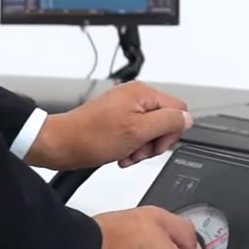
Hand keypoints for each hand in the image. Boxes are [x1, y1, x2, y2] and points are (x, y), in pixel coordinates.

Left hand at [29, 82, 190, 169]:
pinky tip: (121, 155)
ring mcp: (125, 109)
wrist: (60, 145)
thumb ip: (167, 122)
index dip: (171, 131)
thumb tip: (187, 118)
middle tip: (138, 151)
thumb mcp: (138, 131)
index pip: (178, 110)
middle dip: (154, 142)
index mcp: (143, 94)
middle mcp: (135, 97)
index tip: (155, 143)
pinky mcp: (116, 121)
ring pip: (151, 131)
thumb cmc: (90, 137)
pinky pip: (136, 135)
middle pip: (165, 122)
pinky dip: (131, 148)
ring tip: (126, 154)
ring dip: (142, 148)